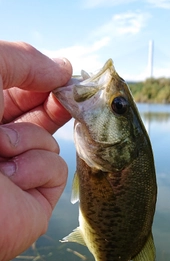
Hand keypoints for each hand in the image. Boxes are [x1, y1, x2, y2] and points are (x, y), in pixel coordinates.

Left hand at [0, 41, 72, 260]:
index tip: (60, 73)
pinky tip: (12, 179)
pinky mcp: (35, 201)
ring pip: (50, 144)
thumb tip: (62, 67)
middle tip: (65, 94)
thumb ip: (21, 59)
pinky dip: (38, 168)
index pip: (17, 97)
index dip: (40, 81)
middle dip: (51, 104)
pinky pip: (57, 170)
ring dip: (28, 140)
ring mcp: (16, 176)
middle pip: (38, 119)